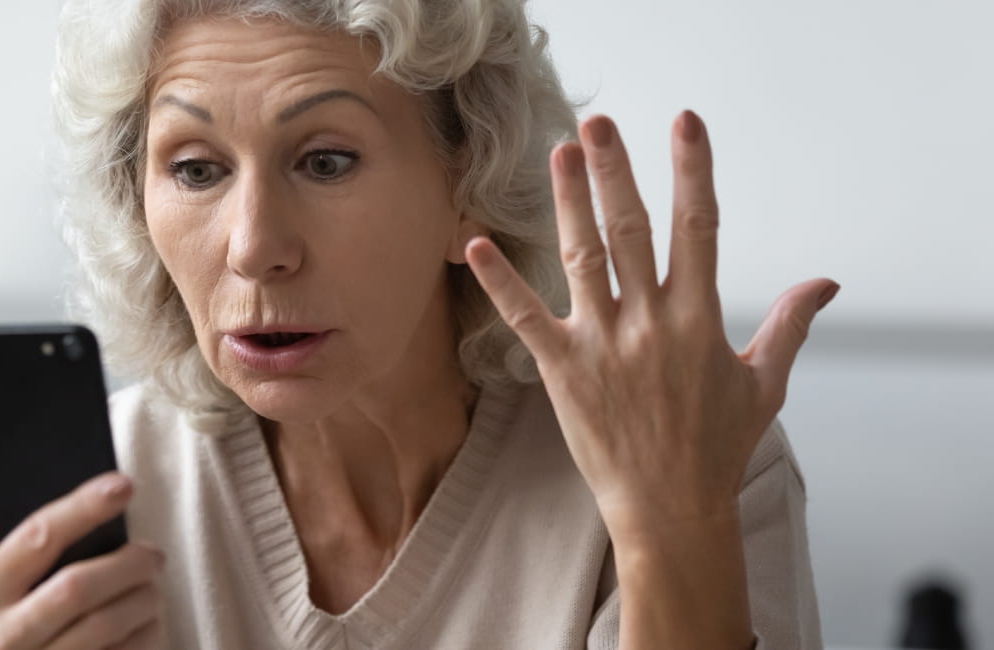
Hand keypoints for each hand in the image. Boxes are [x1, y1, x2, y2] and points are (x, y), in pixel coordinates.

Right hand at [0, 472, 164, 648]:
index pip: (36, 537)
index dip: (83, 508)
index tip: (122, 485)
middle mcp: (2, 636)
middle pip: (76, 587)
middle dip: (126, 564)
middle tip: (153, 553)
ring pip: (105, 625)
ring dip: (142, 601)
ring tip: (152, 588)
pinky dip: (145, 637)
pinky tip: (148, 625)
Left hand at [465, 111, 837, 526]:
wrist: (670, 508)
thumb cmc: (716, 447)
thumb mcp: (763, 383)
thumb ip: (789, 325)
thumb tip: (825, 283)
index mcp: (700, 319)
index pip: (699, 226)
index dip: (692, 170)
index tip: (685, 123)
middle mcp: (650, 322)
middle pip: (631, 230)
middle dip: (615, 172)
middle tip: (597, 124)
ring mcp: (603, 344)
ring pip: (582, 258)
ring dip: (567, 204)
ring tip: (558, 155)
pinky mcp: (563, 369)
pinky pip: (525, 317)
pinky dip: (499, 281)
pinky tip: (475, 244)